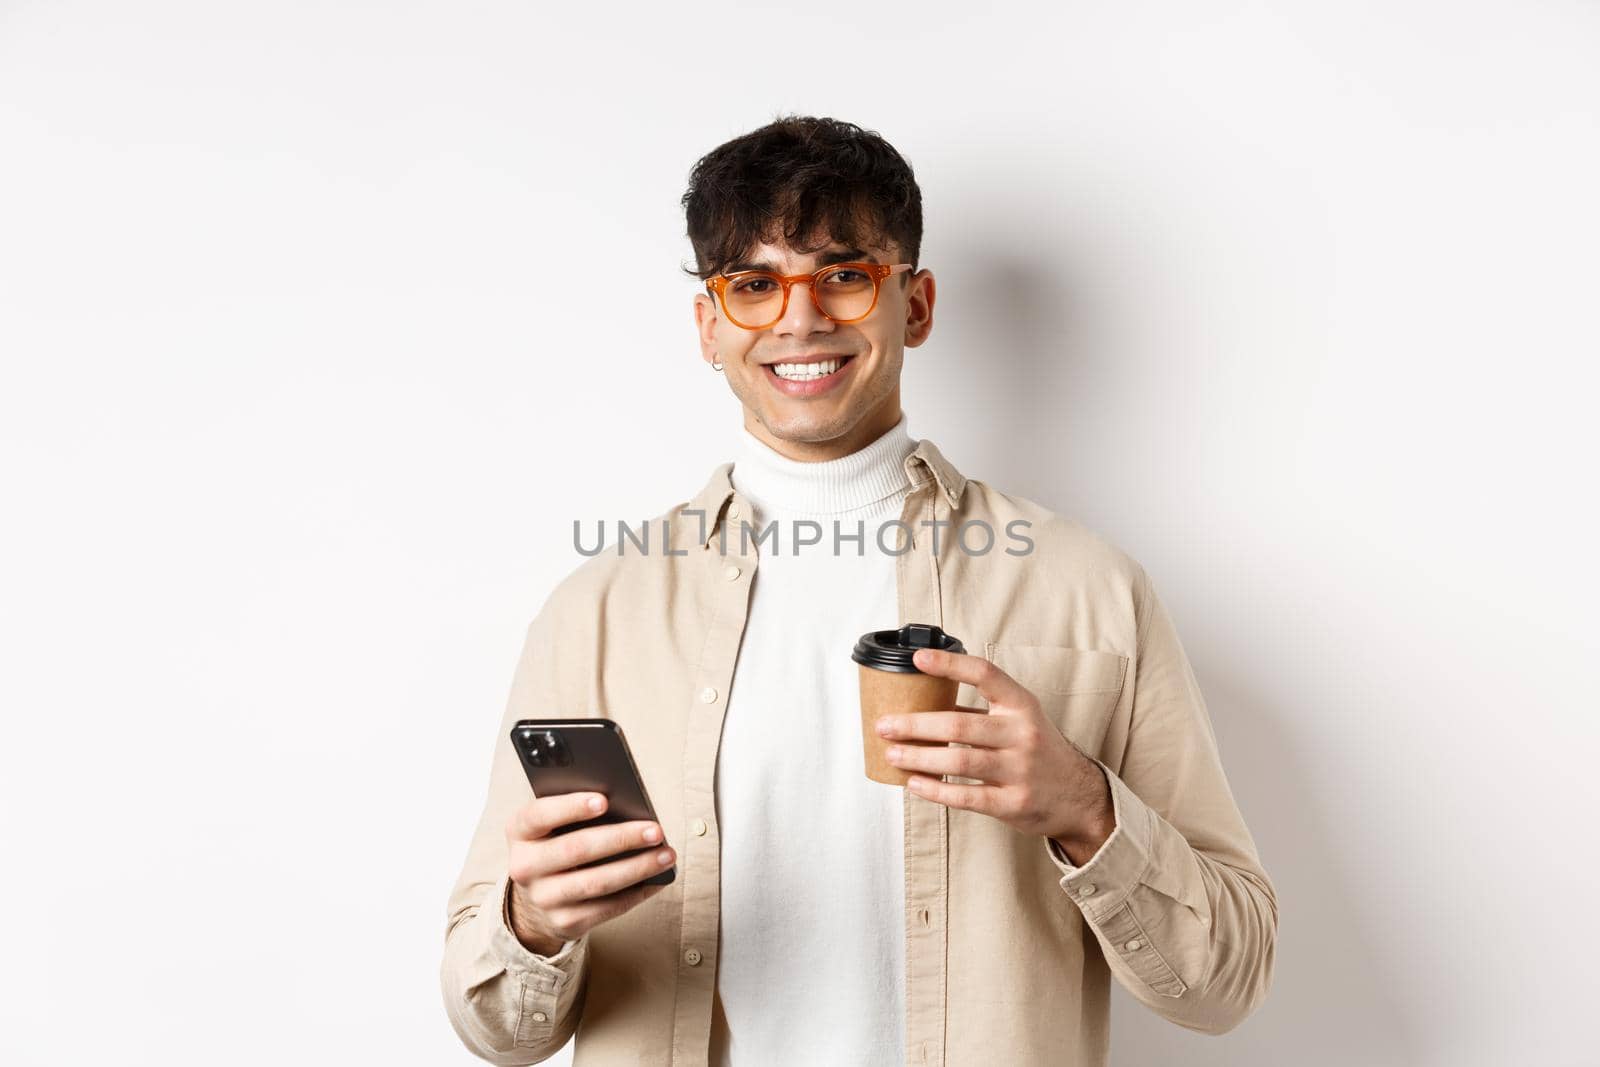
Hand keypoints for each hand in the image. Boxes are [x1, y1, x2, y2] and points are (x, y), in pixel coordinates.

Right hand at [503, 792, 674, 955]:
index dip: (570, 807)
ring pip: (596, 883)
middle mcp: (525, 867)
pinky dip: (637, 892)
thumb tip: (627, 807)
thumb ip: (575, 812)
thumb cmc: (555, 845)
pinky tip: (658, 879)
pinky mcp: (565, 923)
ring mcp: (544, 899)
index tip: (605, 800)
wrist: (536, 900)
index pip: (539, 815)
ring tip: (667, 855)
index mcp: (520, 832)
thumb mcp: (551, 825)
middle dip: (621, 838)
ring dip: (637, 868)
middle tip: (656, 830)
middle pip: (576, 850)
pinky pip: (607, 908)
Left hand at [877, 646, 1114, 861]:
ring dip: (919, 757)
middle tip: (884, 725)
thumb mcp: (1020, 720)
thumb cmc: (1039, 751)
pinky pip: (966, 796)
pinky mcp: (1014, 803)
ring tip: (892, 754)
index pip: (984, 674)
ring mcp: (1020, 770)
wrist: (1080, 796)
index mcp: (1022, 705)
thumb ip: (980, 710)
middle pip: (958, 724)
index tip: (918, 659)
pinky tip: (914, 783)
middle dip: (915, 724)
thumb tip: (925, 701)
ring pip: (958, 761)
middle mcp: (1023, 734)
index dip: (950, 664)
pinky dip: (935, 790)